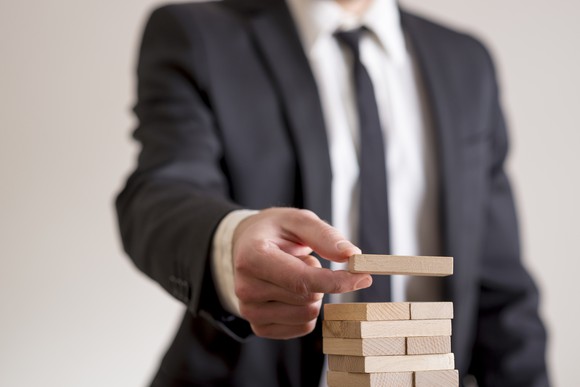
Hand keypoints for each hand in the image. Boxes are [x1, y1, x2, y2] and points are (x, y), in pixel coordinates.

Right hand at [232, 208, 371, 338]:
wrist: (245, 246)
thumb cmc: (274, 231)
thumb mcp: (298, 220)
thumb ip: (325, 235)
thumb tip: (352, 255)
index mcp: (253, 257)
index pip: (302, 280)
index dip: (337, 281)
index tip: (362, 276)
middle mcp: (246, 287)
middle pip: (309, 298)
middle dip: (320, 280)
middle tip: (304, 261)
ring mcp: (250, 310)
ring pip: (307, 316)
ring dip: (313, 295)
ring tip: (295, 274)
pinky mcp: (258, 327)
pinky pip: (302, 327)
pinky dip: (307, 310)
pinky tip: (291, 292)